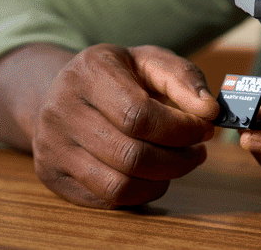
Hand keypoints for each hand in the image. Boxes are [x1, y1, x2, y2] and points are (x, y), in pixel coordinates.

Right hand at [31, 44, 218, 207]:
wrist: (62, 89)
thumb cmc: (117, 75)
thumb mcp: (149, 60)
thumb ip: (182, 78)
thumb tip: (208, 110)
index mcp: (89, 72)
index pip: (139, 115)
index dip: (180, 129)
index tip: (204, 129)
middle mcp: (62, 109)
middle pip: (131, 155)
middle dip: (178, 159)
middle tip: (198, 150)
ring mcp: (52, 145)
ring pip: (119, 184)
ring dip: (162, 180)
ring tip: (179, 162)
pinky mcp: (52, 174)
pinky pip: (105, 200)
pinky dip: (141, 193)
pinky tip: (153, 174)